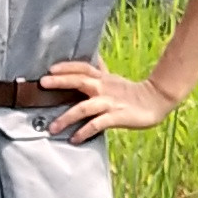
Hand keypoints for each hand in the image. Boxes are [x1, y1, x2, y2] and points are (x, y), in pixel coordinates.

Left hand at [44, 61, 176, 141]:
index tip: (49, 69)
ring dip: (66, 117)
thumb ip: (100, 71)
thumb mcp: (113, 79)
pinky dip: (84, 132)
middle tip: (42, 84)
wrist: (156, 101)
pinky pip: (96, 125)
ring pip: (84, 108)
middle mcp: (103, 88)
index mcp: (102, 78)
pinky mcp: (116, 117)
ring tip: (52, 127)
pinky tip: (74, 139)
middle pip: (79, 81)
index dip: (66, 67)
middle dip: (60, 82)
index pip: (82, 68)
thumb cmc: (131, 92)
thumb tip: (92, 59)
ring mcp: (109, 103)